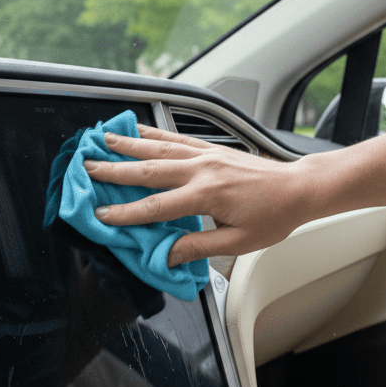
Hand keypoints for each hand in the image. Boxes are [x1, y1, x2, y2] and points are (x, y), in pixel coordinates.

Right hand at [84, 125, 314, 265]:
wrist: (299, 189)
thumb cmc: (273, 217)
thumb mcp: (237, 243)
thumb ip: (198, 247)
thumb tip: (166, 256)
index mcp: (207, 195)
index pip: (156, 206)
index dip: (125, 213)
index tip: (101, 216)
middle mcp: (202, 170)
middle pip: (149, 170)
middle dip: (114, 170)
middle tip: (86, 169)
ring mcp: (206, 155)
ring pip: (159, 148)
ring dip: (127, 144)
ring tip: (101, 141)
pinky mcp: (212, 148)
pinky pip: (176, 138)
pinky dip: (153, 133)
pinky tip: (136, 130)